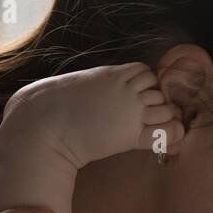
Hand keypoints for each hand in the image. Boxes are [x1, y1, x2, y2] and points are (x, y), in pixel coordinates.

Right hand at [0, 62, 184, 170]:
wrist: (43, 125)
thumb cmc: (52, 105)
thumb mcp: (80, 83)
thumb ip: (98, 83)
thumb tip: (99, 89)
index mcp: (112, 74)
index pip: (146, 72)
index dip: (146, 85)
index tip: (137, 98)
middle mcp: (125, 89)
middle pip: (159, 90)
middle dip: (156, 102)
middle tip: (145, 117)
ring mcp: (130, 110)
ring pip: (165, 109)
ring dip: (162, 118)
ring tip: (148, 129)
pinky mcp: (130, 134)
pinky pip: (164, 132)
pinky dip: (170, 135)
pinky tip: (163, 141)